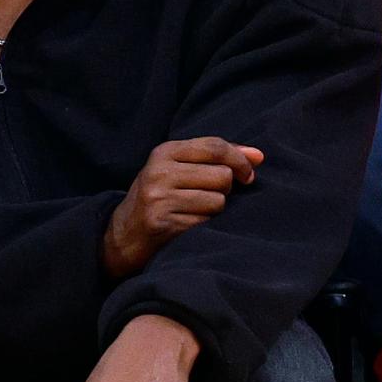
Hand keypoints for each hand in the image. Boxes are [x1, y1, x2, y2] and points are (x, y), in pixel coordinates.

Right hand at [103, 137, 262, 278]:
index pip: (215, 147)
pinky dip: (203, 226)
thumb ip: (217, 159)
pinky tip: (186, 225)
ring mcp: (159, 199)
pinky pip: (206, 223)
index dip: (240, 160)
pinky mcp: (163, 224)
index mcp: (164, 152)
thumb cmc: (159, 198)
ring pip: (218, 201)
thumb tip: (259, 157)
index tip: (249, 175)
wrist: (122, 235)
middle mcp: (159, 172)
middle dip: (225, 189)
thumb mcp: (179, 170)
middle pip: (221, 175)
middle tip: (210, 196)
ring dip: (214, 210)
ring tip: (194, 211)